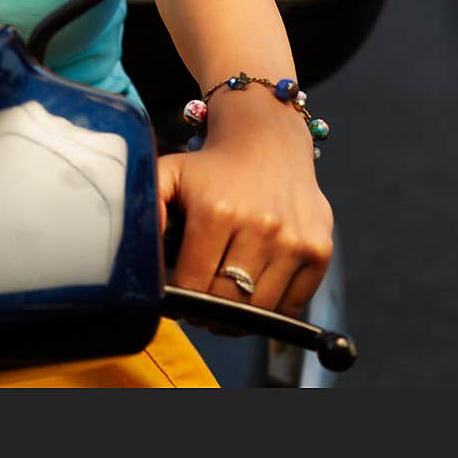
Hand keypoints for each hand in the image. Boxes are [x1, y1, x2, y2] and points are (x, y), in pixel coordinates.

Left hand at [156, 93, 333, 318]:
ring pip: (259, 311)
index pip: (194, 286)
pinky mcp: (320, 251)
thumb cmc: (213, 166)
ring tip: (224, 301)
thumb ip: (148, 205)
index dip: (181, 299)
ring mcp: (294, 240)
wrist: (268, 140)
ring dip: (238, 317)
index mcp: (217, 210)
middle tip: (199, 305)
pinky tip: (255, 290)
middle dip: (207, 312)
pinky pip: (292, 306)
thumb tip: (137, 249)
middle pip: (227, 304)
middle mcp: (260, 225)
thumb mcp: (171, 173)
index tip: (177, 294)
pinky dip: (272, 310)